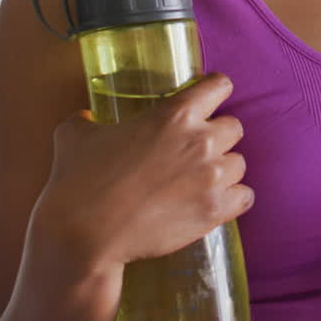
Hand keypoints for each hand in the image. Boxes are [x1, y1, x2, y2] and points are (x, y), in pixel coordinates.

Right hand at [37, 72, 254, 271]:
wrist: (84, 234)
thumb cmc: (79, 180)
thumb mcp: (75, 135)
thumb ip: (87, 120)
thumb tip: (85, 118)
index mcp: (174, 114)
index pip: (220, 86)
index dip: (213, 92)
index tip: (207, 101)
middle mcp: (200, 141)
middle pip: (234, 127)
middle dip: (217, 136)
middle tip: (195, 150)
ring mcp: (211, 178)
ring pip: (239, 164)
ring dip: (224, 170)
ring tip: (200, 181)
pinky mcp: (214, 212)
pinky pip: (245, 197)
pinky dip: (233, 199)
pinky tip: (213, 202)